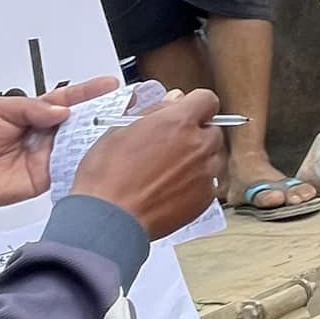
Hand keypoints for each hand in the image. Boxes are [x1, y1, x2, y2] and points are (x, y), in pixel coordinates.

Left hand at [0, 76, 119, 218]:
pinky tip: (99, 149)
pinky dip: (85, 159)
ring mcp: (46, 155)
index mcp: (30, 113)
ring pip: (79, 142)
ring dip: (98, 133)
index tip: (109, 84)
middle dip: (102, 110)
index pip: (65, 99)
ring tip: (120, 122)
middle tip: (125, 102)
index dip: (88, 92)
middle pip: (79, 120)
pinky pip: (70, 166)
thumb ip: (29, 108)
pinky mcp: (46, 177)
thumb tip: (61, 110)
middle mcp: (42, 133)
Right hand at [69, 89, 222, 240]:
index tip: (186, 113)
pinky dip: (195, 184)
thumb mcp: (121, 130)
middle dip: (196, 134)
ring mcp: (205, 173)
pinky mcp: (205, 198)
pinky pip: (208, 183)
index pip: (207, 100)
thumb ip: (155, 112)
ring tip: (167, 171)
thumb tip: (174, 100)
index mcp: (178, 122)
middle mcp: (198, 145)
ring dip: (198, 159)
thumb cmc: (107, 176)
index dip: (195, 106)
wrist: (107, 218)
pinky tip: (170, 189)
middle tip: (170, 146)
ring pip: (213, 157)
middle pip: (212, 130)